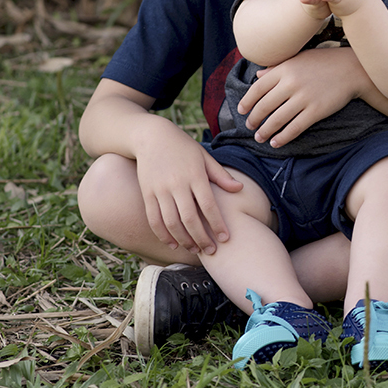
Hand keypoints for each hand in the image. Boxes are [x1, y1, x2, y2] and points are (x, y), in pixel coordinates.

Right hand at [135, 124, 240, 254]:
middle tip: (211, 251)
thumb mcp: (204, 156)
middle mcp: (177, 184)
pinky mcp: (147, 194)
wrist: (151, 136)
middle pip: (190, 219)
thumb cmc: (182, 147)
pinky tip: (173, 243)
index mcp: (195, 175)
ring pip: (171, 222)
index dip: (217, 224)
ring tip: (194, 249)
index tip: (225, 238)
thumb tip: (239, 189)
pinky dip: (164, 234)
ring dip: (184, 240)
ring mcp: (160, 190)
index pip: (208, 206)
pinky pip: (154, 219)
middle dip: (202, 238)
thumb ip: (220, 175)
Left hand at [237, 46, 367, 146]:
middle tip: (249, 126)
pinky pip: (295, 128)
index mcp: (284, 69)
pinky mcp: (316, 111)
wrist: (351, 68)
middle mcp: (291, 83)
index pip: (257, 88)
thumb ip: (277, 67)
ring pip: (277, 119)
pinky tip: (276, 142)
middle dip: (254, 119)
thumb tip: (258, 75)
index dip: (247, 101)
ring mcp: (304, 97)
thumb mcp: (298, 58)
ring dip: (265, 131)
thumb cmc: (323, 62)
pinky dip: (283, 137)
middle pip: (264, 106)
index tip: (241, 110)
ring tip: (259, 137)